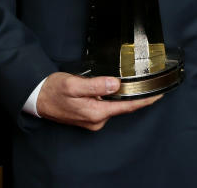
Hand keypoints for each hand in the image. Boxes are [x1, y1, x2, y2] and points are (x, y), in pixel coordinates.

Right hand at [36, 72, 161, 130]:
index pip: (127, 107)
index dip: (144, 101)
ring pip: (113, 104)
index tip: (158, 95)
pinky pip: (105, 105)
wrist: (37, 98)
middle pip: (122, 105)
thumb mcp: (74, 84)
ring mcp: (93, 120)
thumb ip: (96, 85)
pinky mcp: (89, 116)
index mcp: (96, 112)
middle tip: (136, 77)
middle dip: (130, 93)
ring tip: (108, 80)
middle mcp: (97, 120)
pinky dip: (108, 96)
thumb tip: (115, 85)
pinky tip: (102, 87)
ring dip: (116, 93)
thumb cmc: (53, 90)